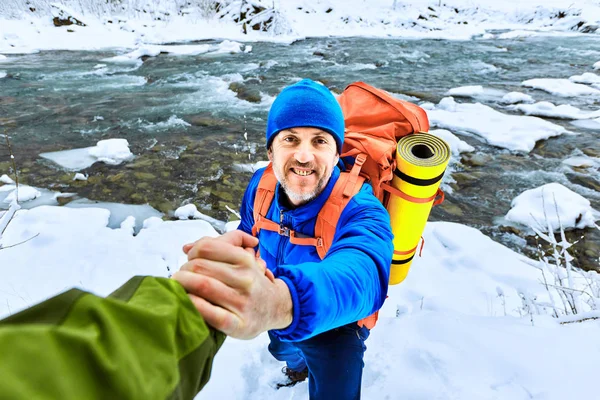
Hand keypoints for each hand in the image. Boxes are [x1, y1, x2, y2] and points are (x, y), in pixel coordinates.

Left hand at [173, 231, 290, 338]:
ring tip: (179, 287)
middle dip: (184, 270)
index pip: (207, 247)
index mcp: (245, 260)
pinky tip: (188, 301)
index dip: (192, 252)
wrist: (277, 307)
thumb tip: (186, 247)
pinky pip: (210, 312)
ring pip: (202, 285)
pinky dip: (194, 304)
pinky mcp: (237, 324)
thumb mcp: (244, 257)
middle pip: (200, 266)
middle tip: (182, 276)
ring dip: (183, 284)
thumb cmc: (252, 282)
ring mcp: (242, 302)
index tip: (190, 260)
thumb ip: (219, 245)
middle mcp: (245, 279)